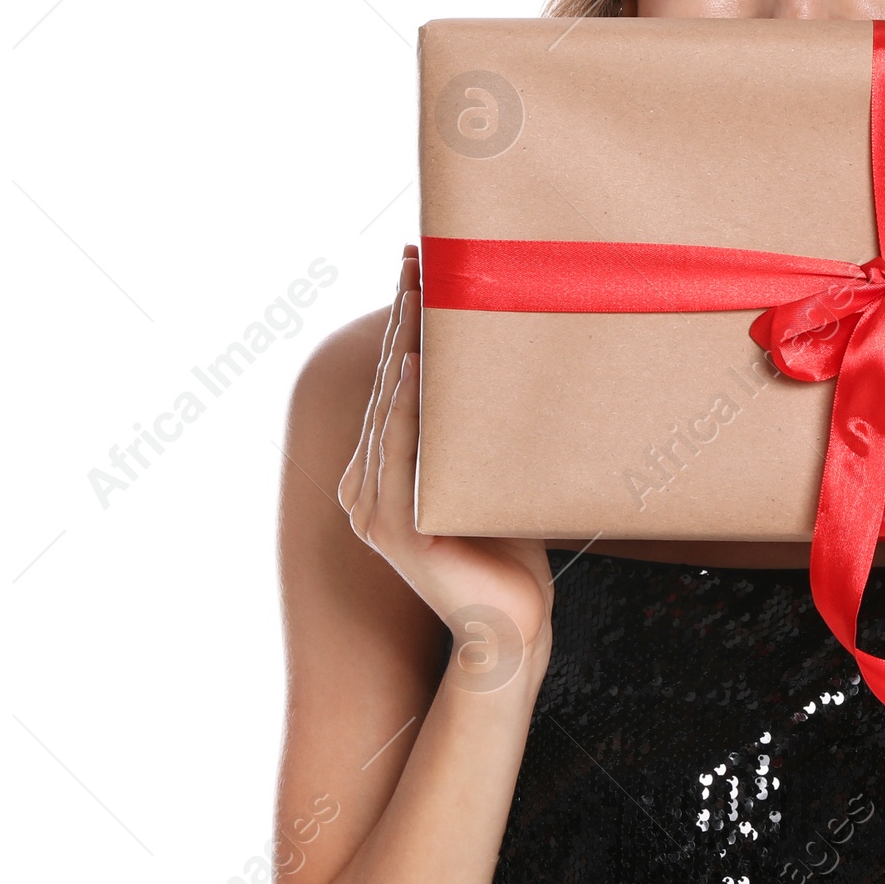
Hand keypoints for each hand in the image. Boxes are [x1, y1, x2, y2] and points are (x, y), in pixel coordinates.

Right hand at [339, 246, 553, 694]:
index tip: (421, 262)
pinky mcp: (393, 526)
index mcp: (383, 469)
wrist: (511, 629)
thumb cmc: (511, 553)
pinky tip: (416, 363)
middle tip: (420, 254)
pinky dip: (406, 404)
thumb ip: (481, 431)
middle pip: (388, 380)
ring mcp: (373, 505)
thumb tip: (518, 362)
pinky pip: (399, 451)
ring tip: (422, 290)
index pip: (394, 379)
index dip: (405, 319)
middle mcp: (366, 483)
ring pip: (390, 405)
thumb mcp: (492, 475)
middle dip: (404, 314)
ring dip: (406, 343)